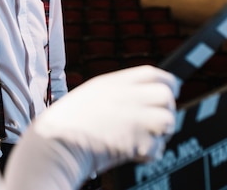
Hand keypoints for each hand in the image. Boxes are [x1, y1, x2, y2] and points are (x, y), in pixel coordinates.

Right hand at [4, 65, 178, 189]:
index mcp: (113, 82)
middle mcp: (127, 96)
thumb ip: (117, 93)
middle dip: (165, 108)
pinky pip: (157, 148)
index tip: (170, 90)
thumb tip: (142, 97)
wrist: (55, 143)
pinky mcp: (138, 141)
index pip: (153, 73)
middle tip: (154, 121)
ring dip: (159, 133)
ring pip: (167, 121)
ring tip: (139, 139)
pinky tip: (129, 152)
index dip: (166, 82)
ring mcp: (134, 117)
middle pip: (166, 94)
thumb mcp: (91, 95)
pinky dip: (148, 154)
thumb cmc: (66, 124)